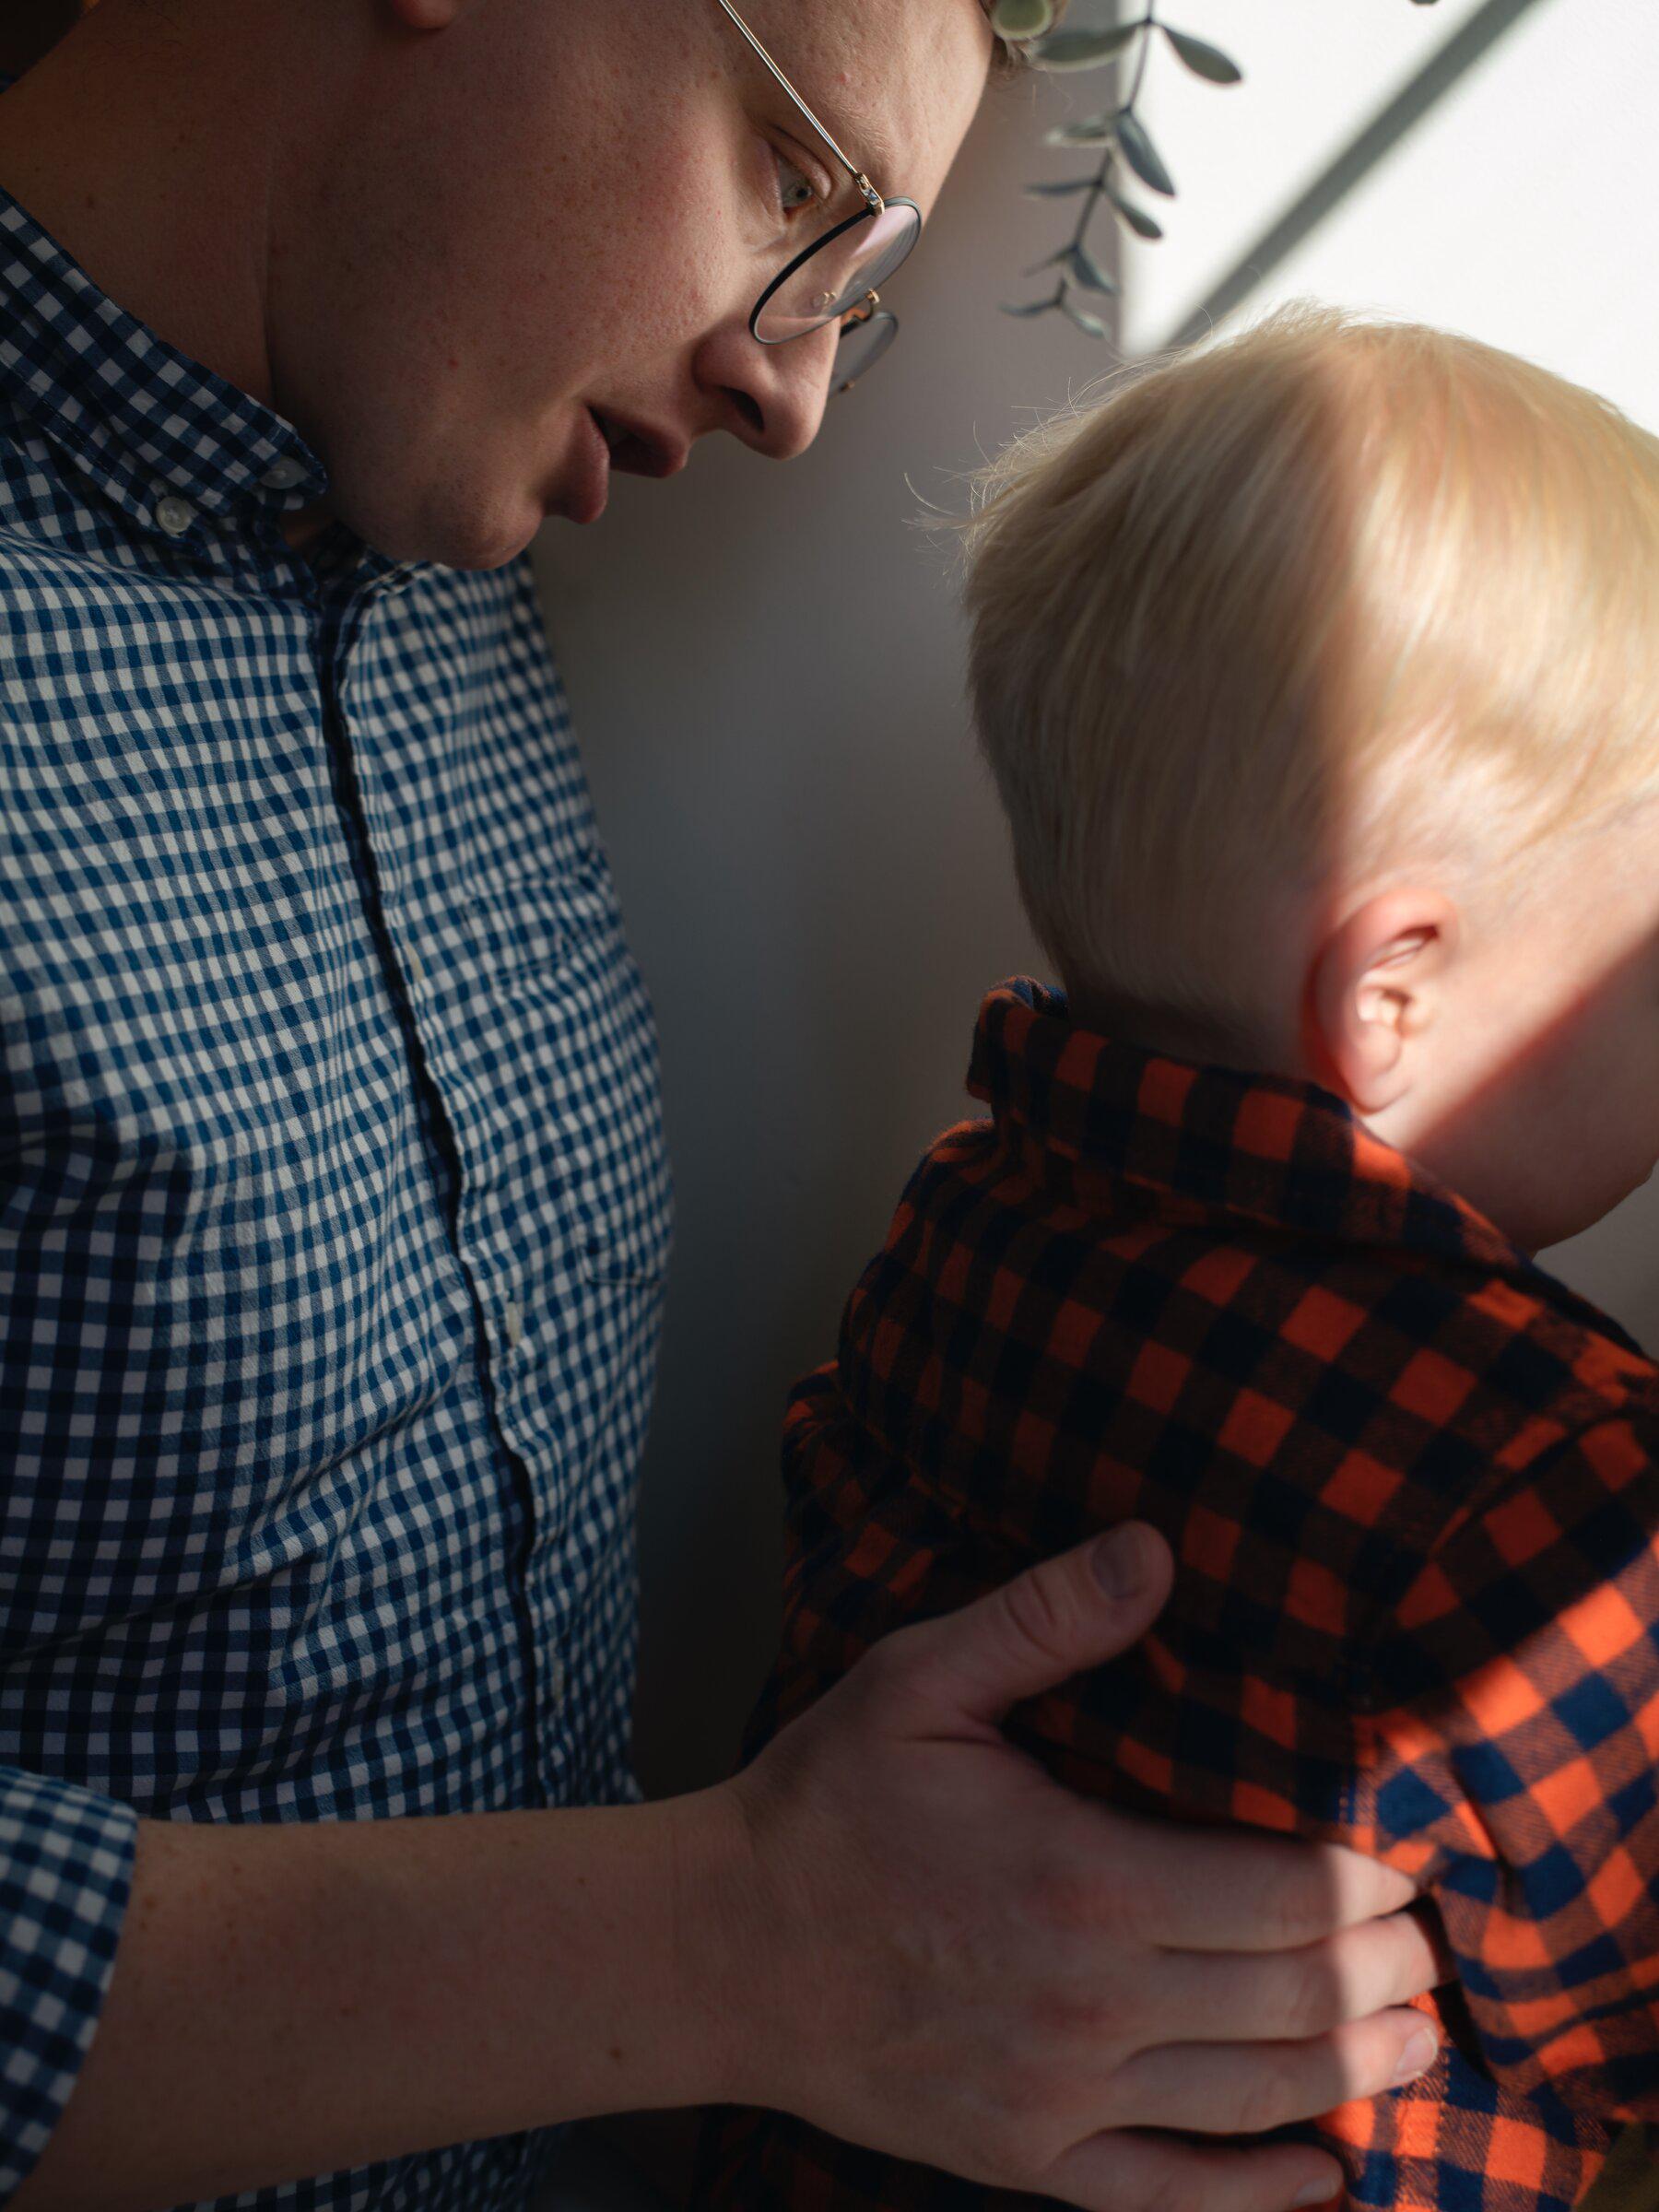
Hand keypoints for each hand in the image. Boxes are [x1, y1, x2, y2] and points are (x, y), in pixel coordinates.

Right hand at [717, 1523, 1442, 2211]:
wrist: (722, 1949)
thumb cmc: (827, 1803)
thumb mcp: (921, 1681)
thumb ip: (1045, 1619)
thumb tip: (1156, 1549)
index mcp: (1083, 1877)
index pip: (1286, 1896)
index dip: (1366, 1884)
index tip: (1404, 1863)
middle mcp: (1090, 2002)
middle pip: (1294, 2000)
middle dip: (1382, 1972)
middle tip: (1425, 1944)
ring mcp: (1061, 2096)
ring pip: (1258, 2099)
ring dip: (1357, 2071)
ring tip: (1414, 2038)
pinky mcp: (1027, 2155)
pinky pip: (1171, 2194)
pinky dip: (1261, 2192)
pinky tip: (1323, 2173)